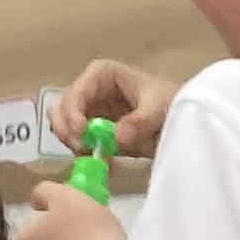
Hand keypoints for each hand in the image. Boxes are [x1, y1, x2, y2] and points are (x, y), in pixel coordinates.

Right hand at [50, 60, 171, 156]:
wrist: (179, 118)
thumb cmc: (169, 102)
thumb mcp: (159, 108)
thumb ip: (139, 121)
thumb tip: (117, 137)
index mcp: (100, 75)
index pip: (75, 92)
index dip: (72, 112)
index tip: (82, 133)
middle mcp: (88, 90)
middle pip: (60, 108)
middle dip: (66, 130)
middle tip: (83, 149)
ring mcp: (87, 110)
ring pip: (63, 127)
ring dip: (75, 144)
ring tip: (97, 157)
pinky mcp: (92, 130)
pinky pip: (78, 143)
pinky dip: (86, 155)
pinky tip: (106, 165)